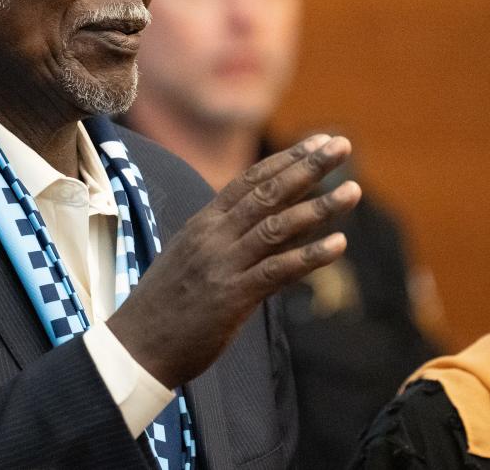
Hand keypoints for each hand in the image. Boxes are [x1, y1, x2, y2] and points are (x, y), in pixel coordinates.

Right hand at [107, 135, 360, 387]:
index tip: (318, 141)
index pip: (250, 180)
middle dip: (308, 167)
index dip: (286, 159)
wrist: (136, 348)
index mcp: (203, 223)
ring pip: (278, 225)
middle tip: (342, 145)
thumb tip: (267, 224)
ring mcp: (223, 264)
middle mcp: (214, 236)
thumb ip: (225, 237)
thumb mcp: (191, 257)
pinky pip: (278, 270)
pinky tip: (339, 245)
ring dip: (319, 207)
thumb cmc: (166, 306)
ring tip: (353, 190)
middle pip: (268, 192)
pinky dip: (310, 256)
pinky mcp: (232, 297)